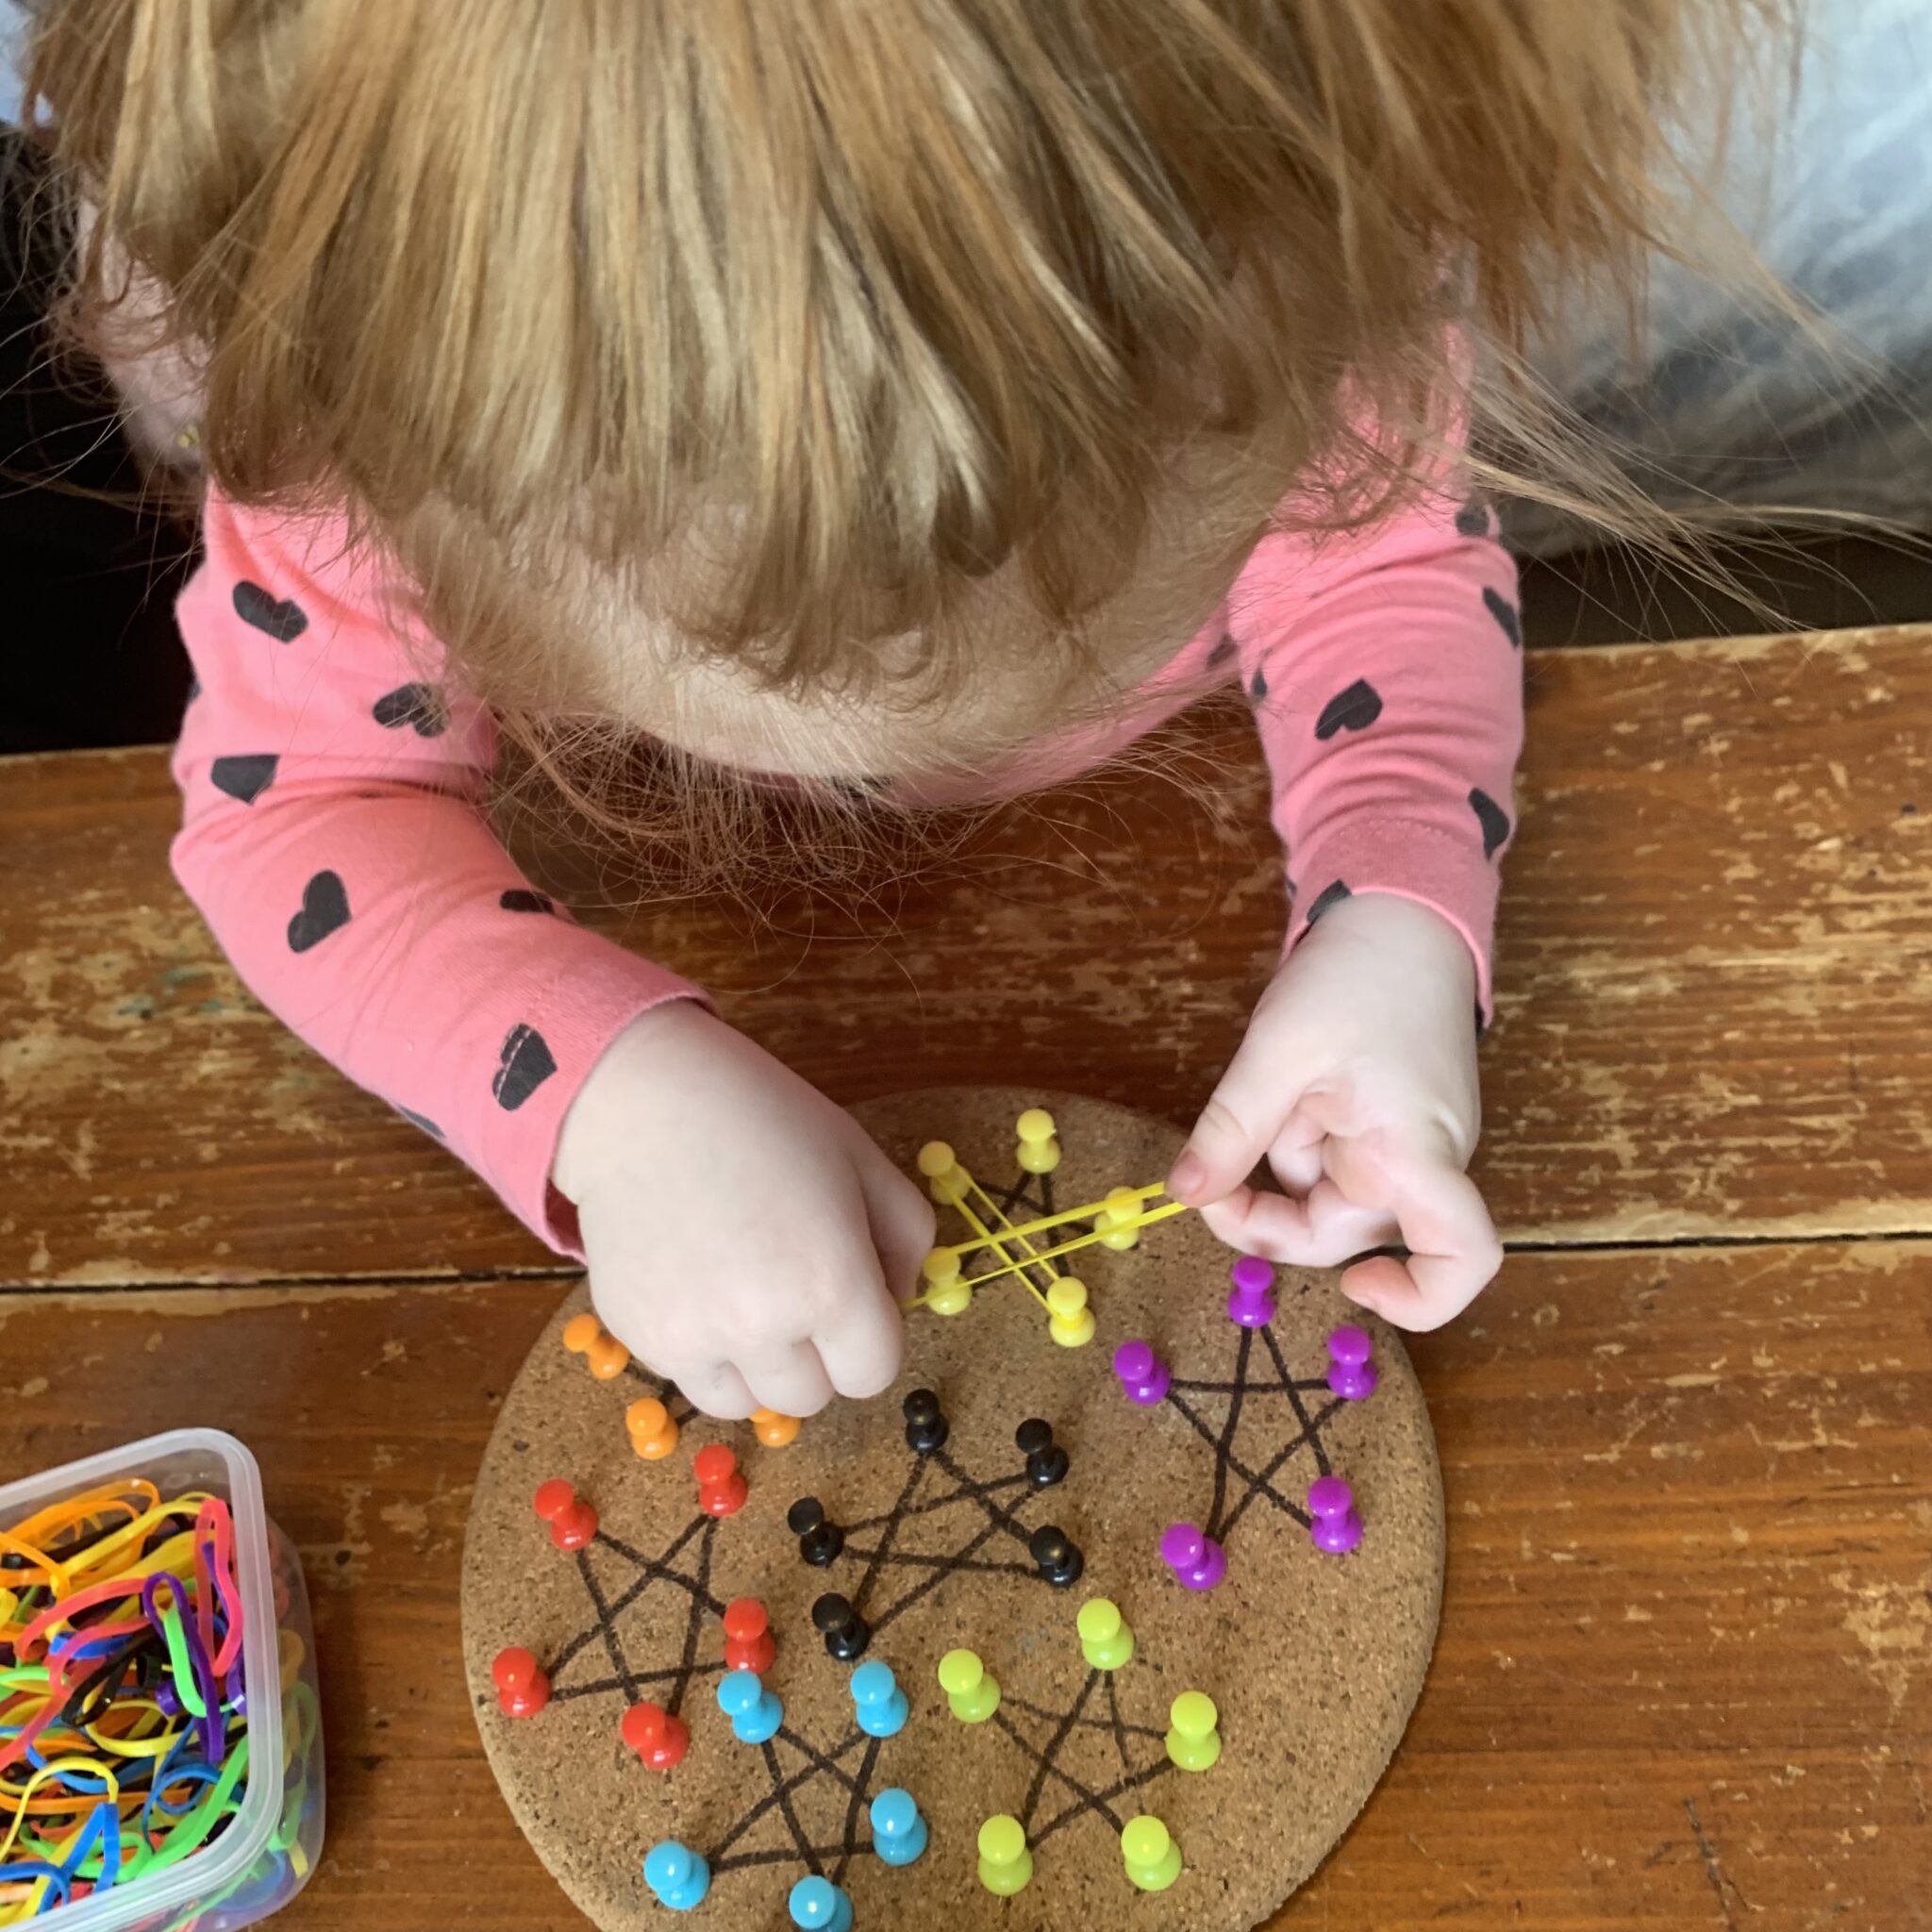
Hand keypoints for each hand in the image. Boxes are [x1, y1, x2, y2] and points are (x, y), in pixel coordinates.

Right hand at [552, 1004, 934, 1416]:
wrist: (646, 1101)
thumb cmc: (765, 1119)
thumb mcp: (863, 1160)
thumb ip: (908, 1237)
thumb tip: (897, 1296)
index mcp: (832, 1286)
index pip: (873, 1375)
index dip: (870, 1338)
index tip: (851, 1298)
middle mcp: (764, 1329)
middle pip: (811, 1397)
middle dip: (815, 1354)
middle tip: (792, 1286)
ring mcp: (694, 1340)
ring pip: (748, 1402)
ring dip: (757, 1365)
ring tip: (742, 1293)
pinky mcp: (638, 1337)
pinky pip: (688, 1377)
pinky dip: (702, 1349)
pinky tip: (696, 1283)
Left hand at [1166, 893, 1500, 1328]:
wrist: (1404, 911)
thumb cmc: (1359, 973)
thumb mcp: (1279, 1051)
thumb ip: (1233, 1130)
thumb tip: (1183, 1195)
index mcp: (1417, 1150)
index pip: (1464, 1256)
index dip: (1419, 1301)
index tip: (1351, 1287)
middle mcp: (1426, 1162)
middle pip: (1347, 1234)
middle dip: (1269, 1218)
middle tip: (1205, 1182)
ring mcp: (1410, 1148)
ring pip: (1329, 1198)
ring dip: (1279, 1170)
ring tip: (1267, 1094)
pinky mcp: (1390, 1131)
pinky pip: (1332, 1164)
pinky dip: (1294, 1147)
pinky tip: (1284, 1097)